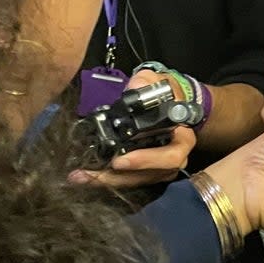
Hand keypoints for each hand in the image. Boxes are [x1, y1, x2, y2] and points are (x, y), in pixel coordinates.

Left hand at [69, 69, 196, 188]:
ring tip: (82, 177)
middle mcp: (175, 156)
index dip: (147, 160)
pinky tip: (85, 177)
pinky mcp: (148, 172)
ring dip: (109, 181)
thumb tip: (135, 88)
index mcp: (181, 137)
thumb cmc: (164, 94)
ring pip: (138, 180)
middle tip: (95, 173)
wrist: (168, 103)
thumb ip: (145, 83)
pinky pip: (130, 180)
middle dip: (121, 176)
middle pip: (150, 174)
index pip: (170, 154)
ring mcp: (162, 168)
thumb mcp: (156, 82)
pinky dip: (108, 180)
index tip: (120, 160)